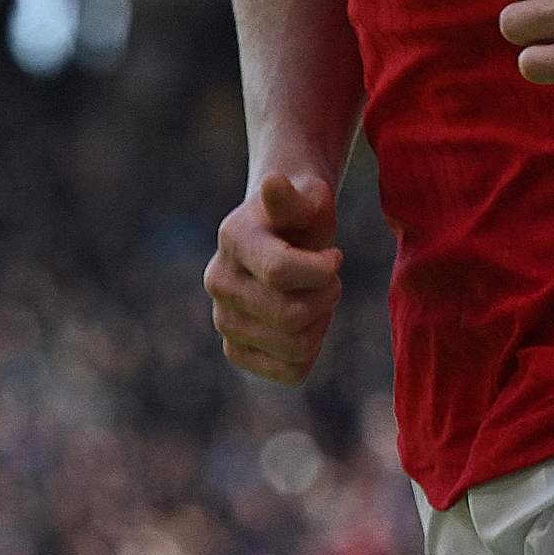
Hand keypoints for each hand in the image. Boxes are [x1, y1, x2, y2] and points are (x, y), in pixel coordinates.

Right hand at [207, 170, 343, 382]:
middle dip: (326, 296)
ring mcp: (223, 320)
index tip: (334, 255)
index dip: (323, 269)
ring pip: (295, 347)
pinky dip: (311, 350)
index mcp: (233, 238)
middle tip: (328, 278)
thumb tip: (273, 183)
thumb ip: (293, 197)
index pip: (281, 272)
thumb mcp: (309, 195)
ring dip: (321, 321)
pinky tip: (307, 322)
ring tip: (316, 296)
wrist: (286, 235)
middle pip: (290, 315)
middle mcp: (218, 281)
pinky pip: (290, 372)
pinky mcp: (236, 350)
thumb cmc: (304, 213)